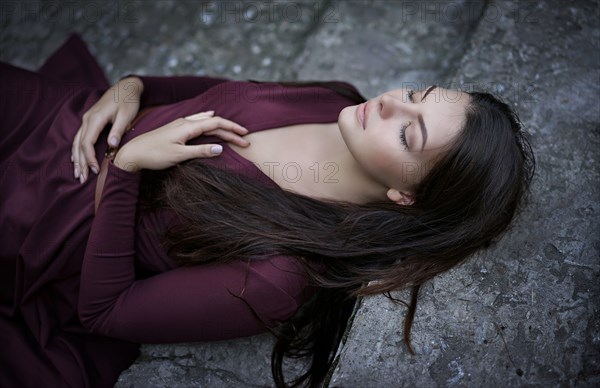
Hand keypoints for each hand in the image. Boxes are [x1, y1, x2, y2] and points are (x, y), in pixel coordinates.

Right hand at [72, 76, 142, 182]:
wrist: (126, 87)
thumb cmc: (128, 100)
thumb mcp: (126, 115)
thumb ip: (118, 130)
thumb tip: (112, 145)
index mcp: (95, 119)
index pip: (87, 143)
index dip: (89, 158)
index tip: (95, 171)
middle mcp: (87, 119)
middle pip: (79, 144)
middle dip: (80, 162)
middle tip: (81, 179)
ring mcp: (87, 119)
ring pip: (76, 141)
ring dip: (76, 158)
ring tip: (78, 173)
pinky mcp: (90, 120)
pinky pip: (80, 137)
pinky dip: (78, 150)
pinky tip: (77, 159)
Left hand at [113, 111, 249, 171]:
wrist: (132, 153)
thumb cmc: (154, 155)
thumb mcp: (178, 156)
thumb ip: (200, 151)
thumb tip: (220, 149)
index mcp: (188, 127)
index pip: (216, 123)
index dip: (232, 129)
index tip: (245, 137)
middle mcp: (185, 122)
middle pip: (213, 122)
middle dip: (230, 130)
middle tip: (244, 140)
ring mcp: (179, 124)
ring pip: (205, 121)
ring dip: (220, 126)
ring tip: (233, 129)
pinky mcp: (175, 128)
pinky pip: (197, 121)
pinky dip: (208, 120)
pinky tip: (208, 117)